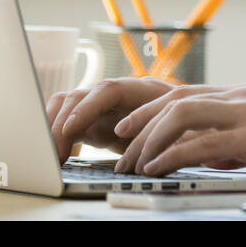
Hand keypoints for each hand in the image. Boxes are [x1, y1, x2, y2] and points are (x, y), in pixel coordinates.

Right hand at [46, 77, 223, 162]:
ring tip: (51, 156)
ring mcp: (106, 105)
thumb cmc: (194, 126)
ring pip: (70, 105)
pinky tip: (53, 153)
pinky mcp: (97, 120)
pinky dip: (57, 132)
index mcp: (145, 91)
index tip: (73, 129)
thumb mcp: (189, 133)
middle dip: (63, 123)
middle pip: (82, 96)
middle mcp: (121, 93)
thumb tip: (162, 156)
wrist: (194, 123)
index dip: (88, 108)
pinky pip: (70, 120)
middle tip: (55, 154)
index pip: (109, 90)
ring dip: (55, 128)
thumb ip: (173, 140)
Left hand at [111, 84, 245, 177]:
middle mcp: (242, 97)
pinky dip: (173, 156)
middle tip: (118, 147)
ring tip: (134, 163)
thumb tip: (214, 155)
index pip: (186, 93)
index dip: (151, 109)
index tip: (128, 128)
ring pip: (181, 115)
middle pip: (175, 100)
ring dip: (150, 139)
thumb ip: (242, 139)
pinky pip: (201, 143)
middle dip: (140, 123)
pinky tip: (159, 169)